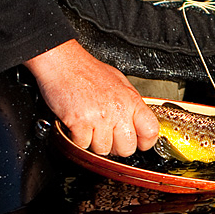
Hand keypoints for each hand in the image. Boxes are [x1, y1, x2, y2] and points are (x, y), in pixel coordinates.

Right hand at [25, 39, 159, 156]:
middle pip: (127, 148)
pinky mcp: (80, 122)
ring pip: (103, 150)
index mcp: (131, 100)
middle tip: (108, 136)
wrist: (63, 63)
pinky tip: (78, 125)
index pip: (150, 130)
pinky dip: (78, 139)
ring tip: (90, 126)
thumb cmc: (87, 71)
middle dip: (116, 147)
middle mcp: (118, 109)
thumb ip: (130, 104)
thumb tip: (136, 122)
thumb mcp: (119, 83)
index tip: (139, 143)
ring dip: (94, 143)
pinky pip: (83, 145)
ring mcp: (100, 117)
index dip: (146, 142)